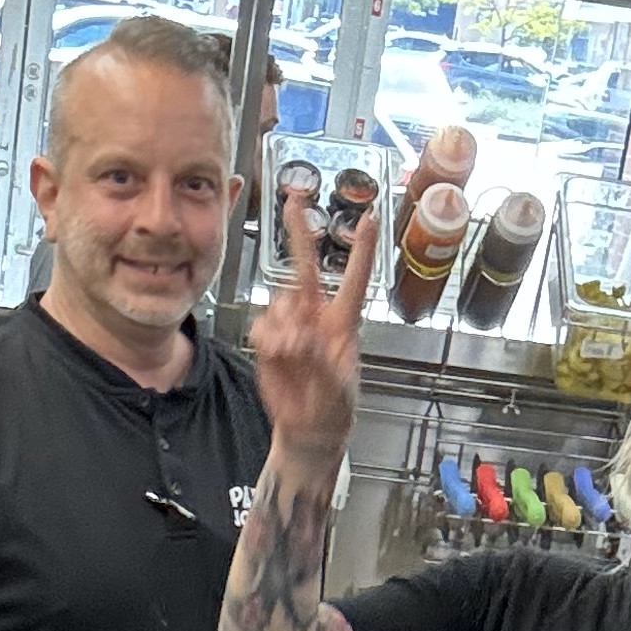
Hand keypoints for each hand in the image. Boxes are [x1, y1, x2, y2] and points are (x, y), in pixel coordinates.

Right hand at [250, 174, 375, 461]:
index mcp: (343, 323)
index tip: (368, 218)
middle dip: (299, 230)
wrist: (309, 430)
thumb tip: (300, 335)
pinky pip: (261, 325)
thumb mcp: (336, 388)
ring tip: (293, 356)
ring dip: (283, 327)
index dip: (361, 248)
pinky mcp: (269, 339)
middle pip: (305, 265)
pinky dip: (267, 341)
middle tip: (294, 199)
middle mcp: (315, 316)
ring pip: (278, 302)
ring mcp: (290, 326)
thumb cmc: (333, 408)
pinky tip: (277, 357)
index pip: (353, 279)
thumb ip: (318, 359)